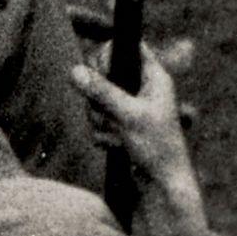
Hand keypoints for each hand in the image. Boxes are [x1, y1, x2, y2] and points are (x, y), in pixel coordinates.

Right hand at [71, 49, 199, 215]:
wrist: (162, 188)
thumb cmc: (157, 148)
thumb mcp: (128, 116)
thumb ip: (102, 92)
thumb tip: (74, 70)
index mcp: (154, 77)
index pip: (128, 47)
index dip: (110, 53)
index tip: (101, 71)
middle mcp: (141, 88)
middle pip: (104, 73)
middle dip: (99, 95)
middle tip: (110, 112)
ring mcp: (129, 107)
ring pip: (97, 98)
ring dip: (101, 119)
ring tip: (117, 135)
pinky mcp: (120, 126)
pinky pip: (98, 119)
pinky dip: (102, 133)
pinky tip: (116, 146)